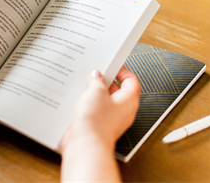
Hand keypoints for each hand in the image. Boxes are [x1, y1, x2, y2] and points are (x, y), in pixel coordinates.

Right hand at [60, 66, 139, 182]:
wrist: (85, 145)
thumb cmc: (96, 122)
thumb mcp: (96, 92)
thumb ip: (97, 80)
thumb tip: (96, 76)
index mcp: (129, 100)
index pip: (131, 81)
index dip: (122, 71)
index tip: (112, 64)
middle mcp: (122, 111)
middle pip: (117, 90)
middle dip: (104, 81)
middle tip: (94, 74)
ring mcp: (110, 119)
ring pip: (104, 101)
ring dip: (94, 93)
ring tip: (84, 87)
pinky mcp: (98, 125)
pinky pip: (95, 111)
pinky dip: (87, 104)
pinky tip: (78, 100)